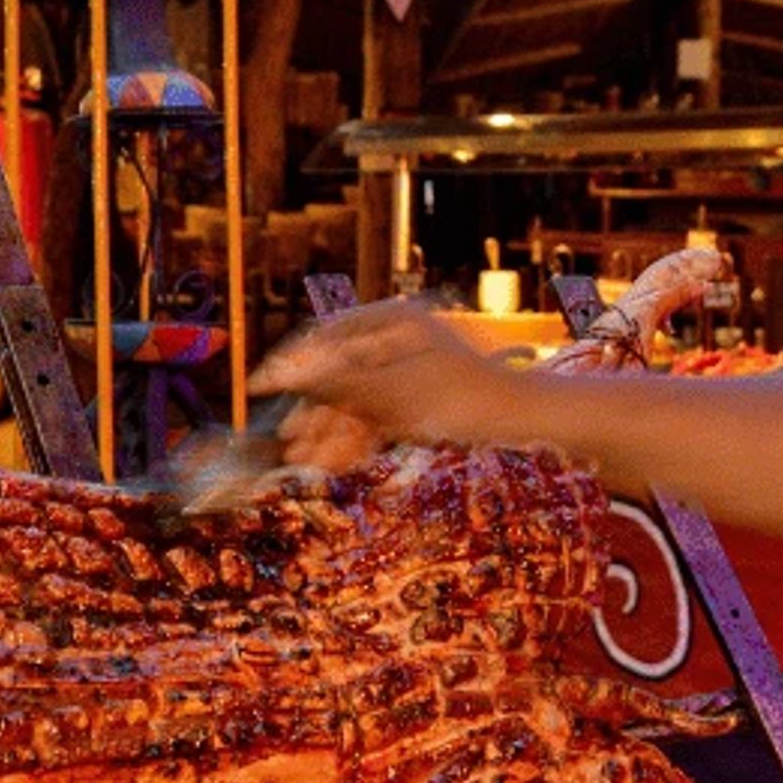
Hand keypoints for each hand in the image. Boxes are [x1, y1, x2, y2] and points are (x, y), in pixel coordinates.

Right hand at [250, 299, 526, 470]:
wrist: (526, 424)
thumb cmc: (462, 399)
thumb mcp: (392, 392)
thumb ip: (336, 381)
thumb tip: (284, 371)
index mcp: (390, 320)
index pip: (323, 337)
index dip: (288, 366)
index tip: (256, 390)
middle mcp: (395, 339)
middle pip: (338, 373)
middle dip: (312, 412)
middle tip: (285, 445)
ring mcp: (407, 370)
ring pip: (356, 401)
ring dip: (330, 431)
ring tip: (302, 462)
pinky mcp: (419, 400)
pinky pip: (377, 417)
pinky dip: (357, 438)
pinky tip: (334, 462)